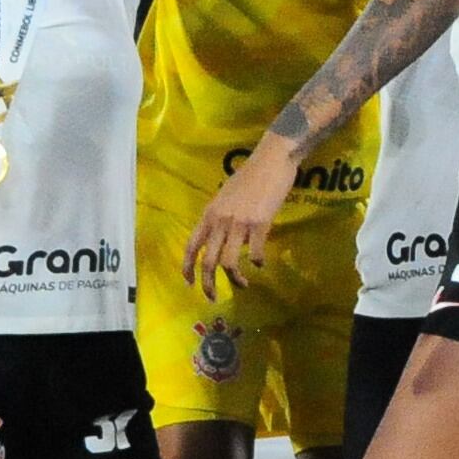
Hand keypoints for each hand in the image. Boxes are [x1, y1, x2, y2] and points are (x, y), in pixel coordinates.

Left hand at [182, 136, 295, 295]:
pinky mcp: (260, 224)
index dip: (187, 267)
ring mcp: (239, 223)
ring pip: (229, 263)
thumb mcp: (226, 197)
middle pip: (207, 261)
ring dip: (235, 279)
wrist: (271, 160)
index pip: (191, 245)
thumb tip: (222, 239)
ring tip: (243, 284)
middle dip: (208, 285)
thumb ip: (221, 218)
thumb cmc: (250, 176)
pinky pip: (255, 253)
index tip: (189, 283)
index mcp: (209, 213)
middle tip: (213, 298)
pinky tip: (261, 263)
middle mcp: (220, 220)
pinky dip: (257, 262)